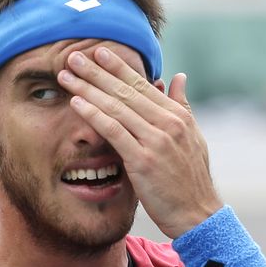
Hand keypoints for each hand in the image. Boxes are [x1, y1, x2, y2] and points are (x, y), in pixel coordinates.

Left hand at [57, 47, 222, 238]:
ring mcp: (156, 140)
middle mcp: (167, 123)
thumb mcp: (192, 137)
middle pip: (125, 90)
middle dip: (97, 71)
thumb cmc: (191, 179)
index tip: (98, 52)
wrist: (198, 214)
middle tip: (73, 55)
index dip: (118, 67)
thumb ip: (181, 106)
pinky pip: (113, 131)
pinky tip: (76, 103)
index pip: (142, 85)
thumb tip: (178, 77)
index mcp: (177, 115)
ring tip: (67, 75)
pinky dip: (93, 114)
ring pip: (116, 106)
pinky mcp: (143, 160)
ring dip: (88, 88)